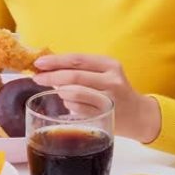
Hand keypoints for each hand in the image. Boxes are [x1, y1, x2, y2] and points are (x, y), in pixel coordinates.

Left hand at [32, 54, 160, 142]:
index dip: (56, 61)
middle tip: (37, 78)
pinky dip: (68, 105)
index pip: (77, 59)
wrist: (138, 115)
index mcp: (109, 64)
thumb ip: (80, 69)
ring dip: (60, 92)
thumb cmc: (113, 91)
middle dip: (51, 77)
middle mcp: (112, 79)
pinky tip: (70, 103)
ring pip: (74, 93)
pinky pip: (77, 109)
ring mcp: (109, 98)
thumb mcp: (103, 74)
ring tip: (58, 91)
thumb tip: (47, 67)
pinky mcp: (105, 114)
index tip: (38, 63)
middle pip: (74, 76)